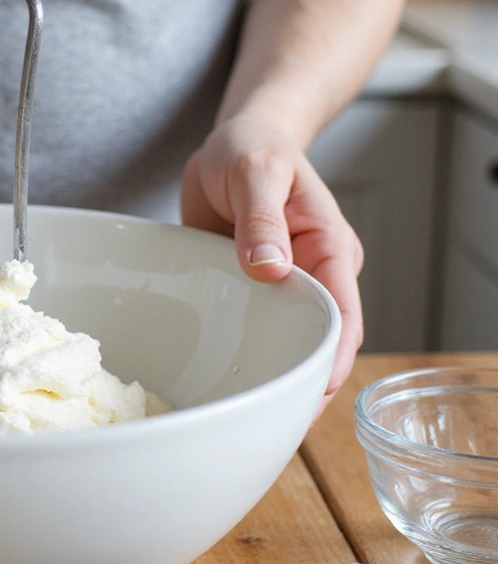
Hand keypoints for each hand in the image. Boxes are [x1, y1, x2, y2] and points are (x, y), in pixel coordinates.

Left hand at [180, 114, 363, 409]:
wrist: (235, 141)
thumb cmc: (253, 147)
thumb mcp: (256, 172)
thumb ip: (262, 217)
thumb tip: (270, 267)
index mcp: (328, 248)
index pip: (342, 314)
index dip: (331, 357)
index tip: (312, 392)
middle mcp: (312, 274)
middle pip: (317, 340)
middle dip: (301, 382)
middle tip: (270, 423)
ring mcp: (282, 285)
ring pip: (284, 340)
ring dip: (270, 372)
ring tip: (243, 417)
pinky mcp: (252, 289)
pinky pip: (253, 326)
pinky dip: (244, 353)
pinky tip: (222, 382)